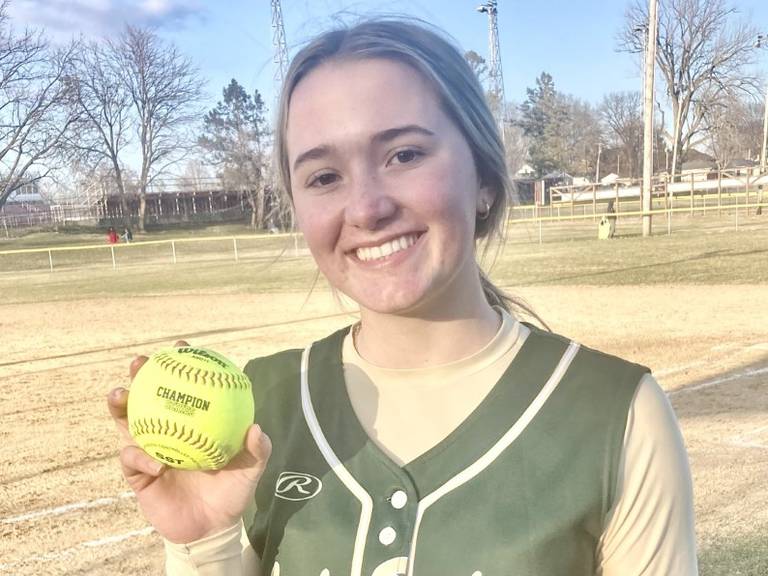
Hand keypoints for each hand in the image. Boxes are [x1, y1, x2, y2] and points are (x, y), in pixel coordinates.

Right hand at [107, 341, 271, 543]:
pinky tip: (155, 462)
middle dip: (140, 374)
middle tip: (140, 362)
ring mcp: (149, 448)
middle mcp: (167, 428)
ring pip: (127, 421)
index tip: (181, 346)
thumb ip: (256, 450)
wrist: (211, 526)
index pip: (185, 385)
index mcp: (193, 420)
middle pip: (148, 395)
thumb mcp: (250, 470)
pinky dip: (141, 457)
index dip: (181, 363)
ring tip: (121, 393)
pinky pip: (132, 460)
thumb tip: (255, 428)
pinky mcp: (137, 474)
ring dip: (120, 404)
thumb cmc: (232, 491)